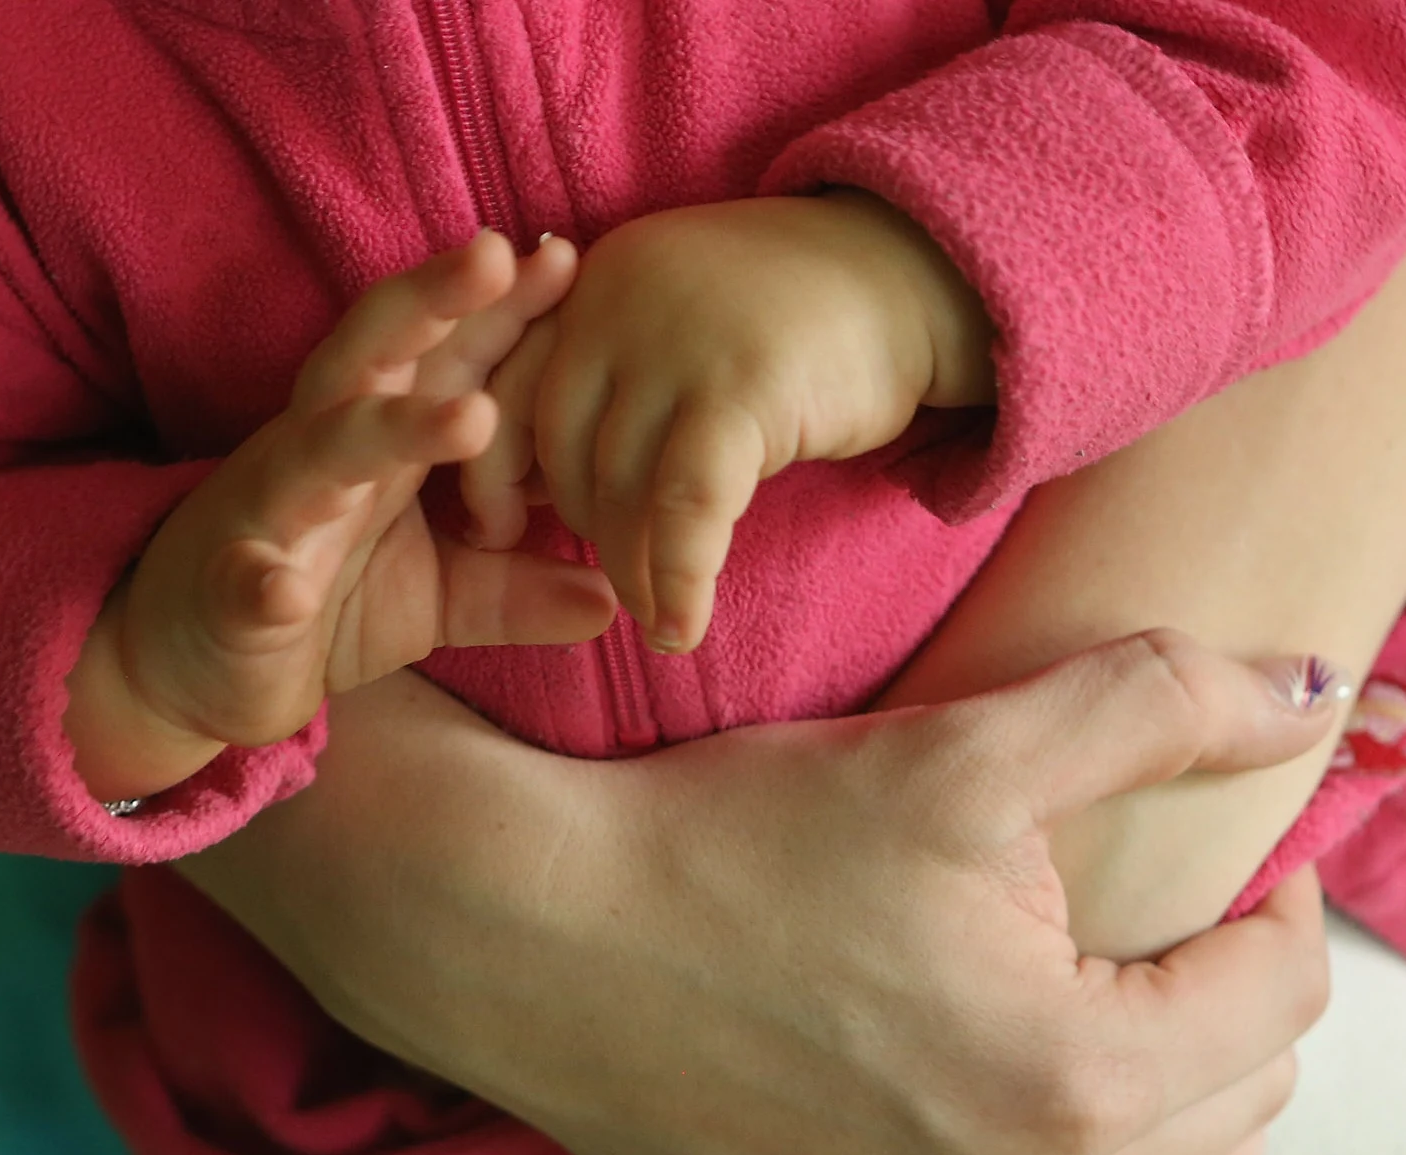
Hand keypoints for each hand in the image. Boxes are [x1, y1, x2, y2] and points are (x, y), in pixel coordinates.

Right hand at [65, 232, 617, 799]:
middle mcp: (318, 455)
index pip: (439, 355)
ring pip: (320, 453)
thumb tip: (616, 595)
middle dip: (431, 304)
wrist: (191, 668)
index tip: (567, 258)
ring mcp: (269, 517)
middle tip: (500, 255)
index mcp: (373, 441)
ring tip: (468, 418)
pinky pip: (243, 582)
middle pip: (371, 358)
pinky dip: (258, 583)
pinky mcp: (230, 594)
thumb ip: (517, 584)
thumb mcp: (438, 593)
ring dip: (388, 428)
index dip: (496, 308)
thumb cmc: (318, 603)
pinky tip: (279, 590)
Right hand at [178, 630, 1341, 1154]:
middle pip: (1251, 1122)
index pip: (1288, 997)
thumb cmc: (741, 832)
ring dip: (1201, 1149)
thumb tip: (1328, 690)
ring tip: (1143, 1052)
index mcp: (1077, 1074)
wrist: (538, 945)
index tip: (1233, 864)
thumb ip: (1165, 704)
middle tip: (1183, 941)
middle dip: (1242, 1016)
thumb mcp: (962, 745)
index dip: (1279, 907)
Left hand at [458, 193, 991, 653]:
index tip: (500, 533)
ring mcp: (677, 346)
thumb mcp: (677, 320)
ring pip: (619, 490)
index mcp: (590, 286)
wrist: (911, 272)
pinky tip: (682, 630)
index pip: (506, 392)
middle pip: (562, 452)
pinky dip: (680, 581)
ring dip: (633, 570)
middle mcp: (616, 305)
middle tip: (604, 581)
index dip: (494, 473)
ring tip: (653, 615)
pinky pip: (687, 511)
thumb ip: (610, 377)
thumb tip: (540, 486)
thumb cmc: (793, 316)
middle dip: (575, 531)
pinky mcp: (741, 391)